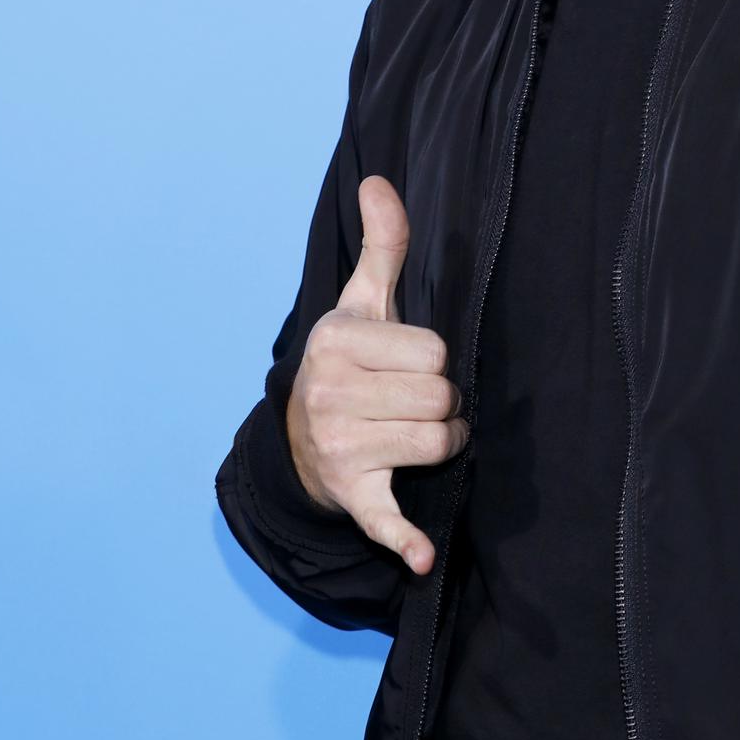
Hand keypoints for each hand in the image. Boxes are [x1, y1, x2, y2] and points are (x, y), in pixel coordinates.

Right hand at [286, 175, 470, 569]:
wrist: (295, 438)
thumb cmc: (347, 364)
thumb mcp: (360, 305)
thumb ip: (382, 248)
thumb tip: (380, 181)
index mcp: (337, 343)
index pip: (434, 352)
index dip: (434, 362)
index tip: (409, 368)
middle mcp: (331, 395)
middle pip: (441, 399)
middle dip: (444, 404)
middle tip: (417, 405)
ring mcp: (339, 448)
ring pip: (437, 444)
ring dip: (442, 444)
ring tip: (414, 435)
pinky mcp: (351, 495)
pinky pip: (385, 518)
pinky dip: (404, 540)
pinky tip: (421, 557)